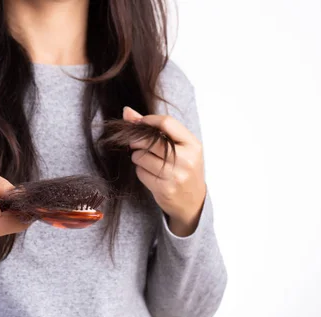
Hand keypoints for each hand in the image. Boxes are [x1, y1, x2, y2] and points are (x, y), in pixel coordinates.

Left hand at [123, 106, 206, 236]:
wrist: (193, 202)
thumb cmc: (185, 169)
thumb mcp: (180, 147)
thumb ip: (156, 128)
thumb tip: (127, 112)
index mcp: (193, 145)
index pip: (166, 123)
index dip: (147, 121)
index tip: (139, 124)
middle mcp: (186, 159)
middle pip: (150, 140)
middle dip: (137, 139)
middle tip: (135, 142)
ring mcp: (175, 176)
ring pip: (141, 157)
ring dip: (137, 157)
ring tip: (146, 160)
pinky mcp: (164, 189)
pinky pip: (141, 172)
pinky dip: (140, 170)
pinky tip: (149, 173)